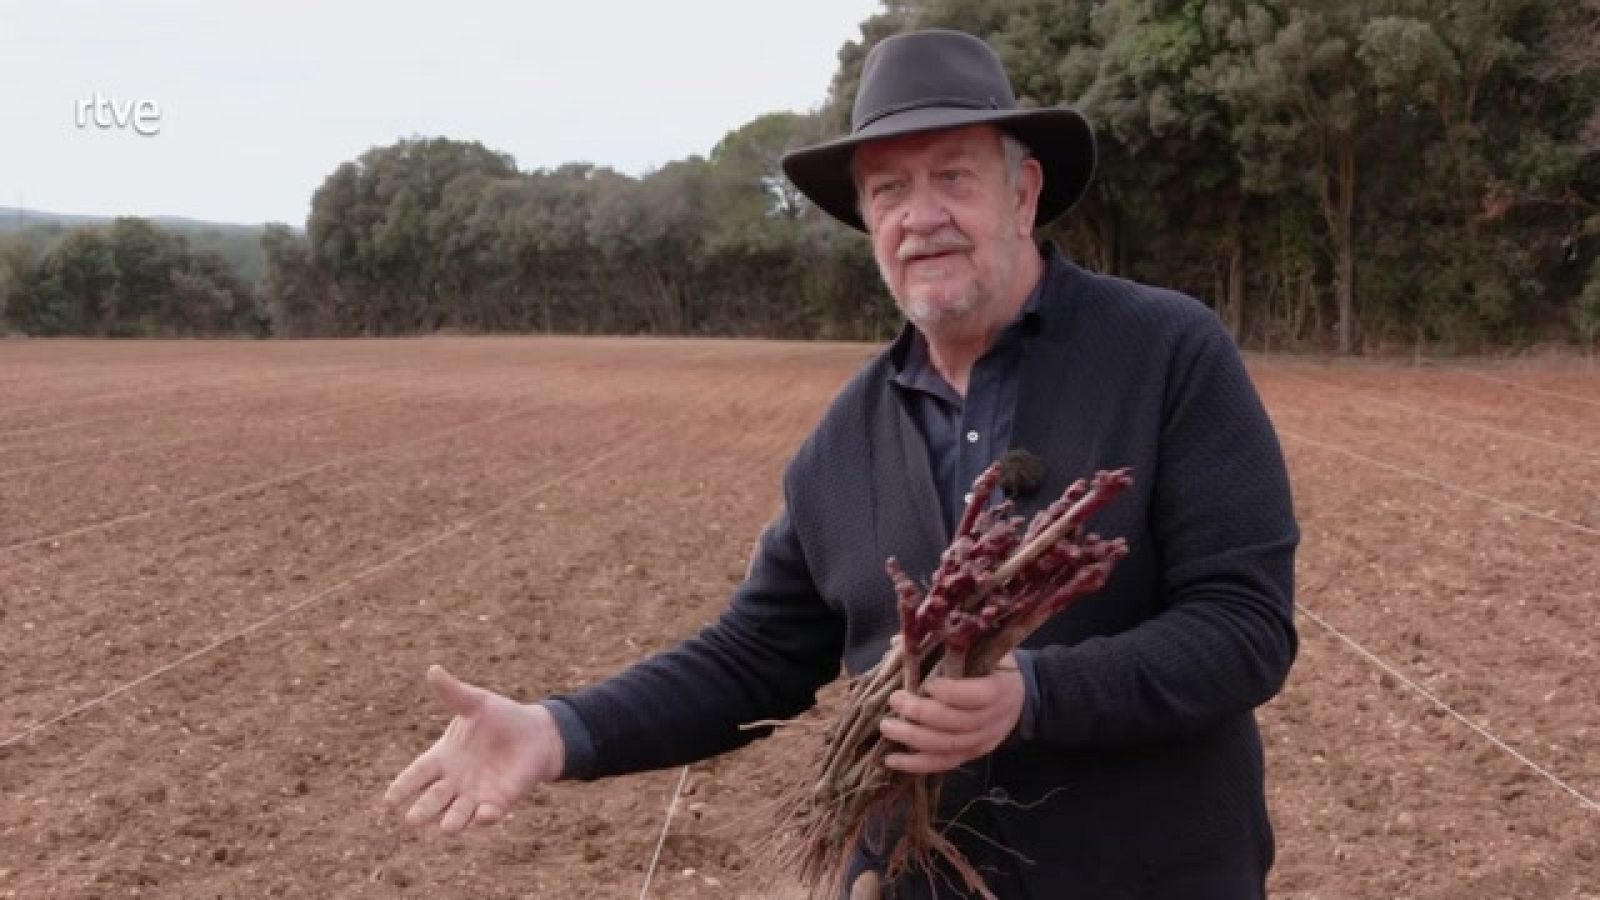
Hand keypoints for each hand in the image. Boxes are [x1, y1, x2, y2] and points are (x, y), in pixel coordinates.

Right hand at [384, 665, 564, 830]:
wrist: (535, 733)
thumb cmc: (501, 717)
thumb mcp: (476, 703)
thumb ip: (453, 692)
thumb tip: (433, 670)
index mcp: (442, 757)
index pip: (416, 774)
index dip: (403, 787)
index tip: (389, 800)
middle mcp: (454, 781)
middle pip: (432, 799)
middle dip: (423, 809)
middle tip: (412, 820)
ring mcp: (475, 794)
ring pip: (457, 813)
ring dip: (452, 821)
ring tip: (446, 827)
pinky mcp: (498, 802)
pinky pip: (488, 814)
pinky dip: (485, 817)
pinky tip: (484, 814)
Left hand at [878, 654, 1023, 774]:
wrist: (1017, 696)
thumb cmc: (993, 666)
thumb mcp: (982, 646)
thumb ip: (947, 643)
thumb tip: (900, 642)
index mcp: (1000, 688)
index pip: (977, 696)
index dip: (951, 692)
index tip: (927, 684)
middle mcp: (993, 719)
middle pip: (956, 723)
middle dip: (921, 714)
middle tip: (895, 701)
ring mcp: (982, 741)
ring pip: (947, 746)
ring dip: (913, 739)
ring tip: (887, 727)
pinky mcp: (970, 755)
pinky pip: (944, 764)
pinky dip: (917, 764)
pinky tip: (892, 760)